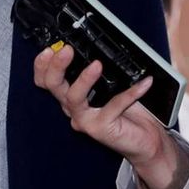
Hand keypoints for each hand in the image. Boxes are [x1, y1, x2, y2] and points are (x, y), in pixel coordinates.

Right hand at [34, 45, 179, 188]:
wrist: (145, 141)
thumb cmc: (129, 112)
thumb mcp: (112, 86)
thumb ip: (101, 71)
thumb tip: (103, 47)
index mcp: (70, 95)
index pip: (45, 80)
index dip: (43, 64)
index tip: (51, 48)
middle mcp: (73, 108)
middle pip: (52, 86)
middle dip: (56, 66)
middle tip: (66, 50)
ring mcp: (85, 120)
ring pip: (73, 98)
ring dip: (84, 79)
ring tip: (97, 65)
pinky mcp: (101, 128)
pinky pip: (114, 105)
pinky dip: (130, 92)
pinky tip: (144, 83)